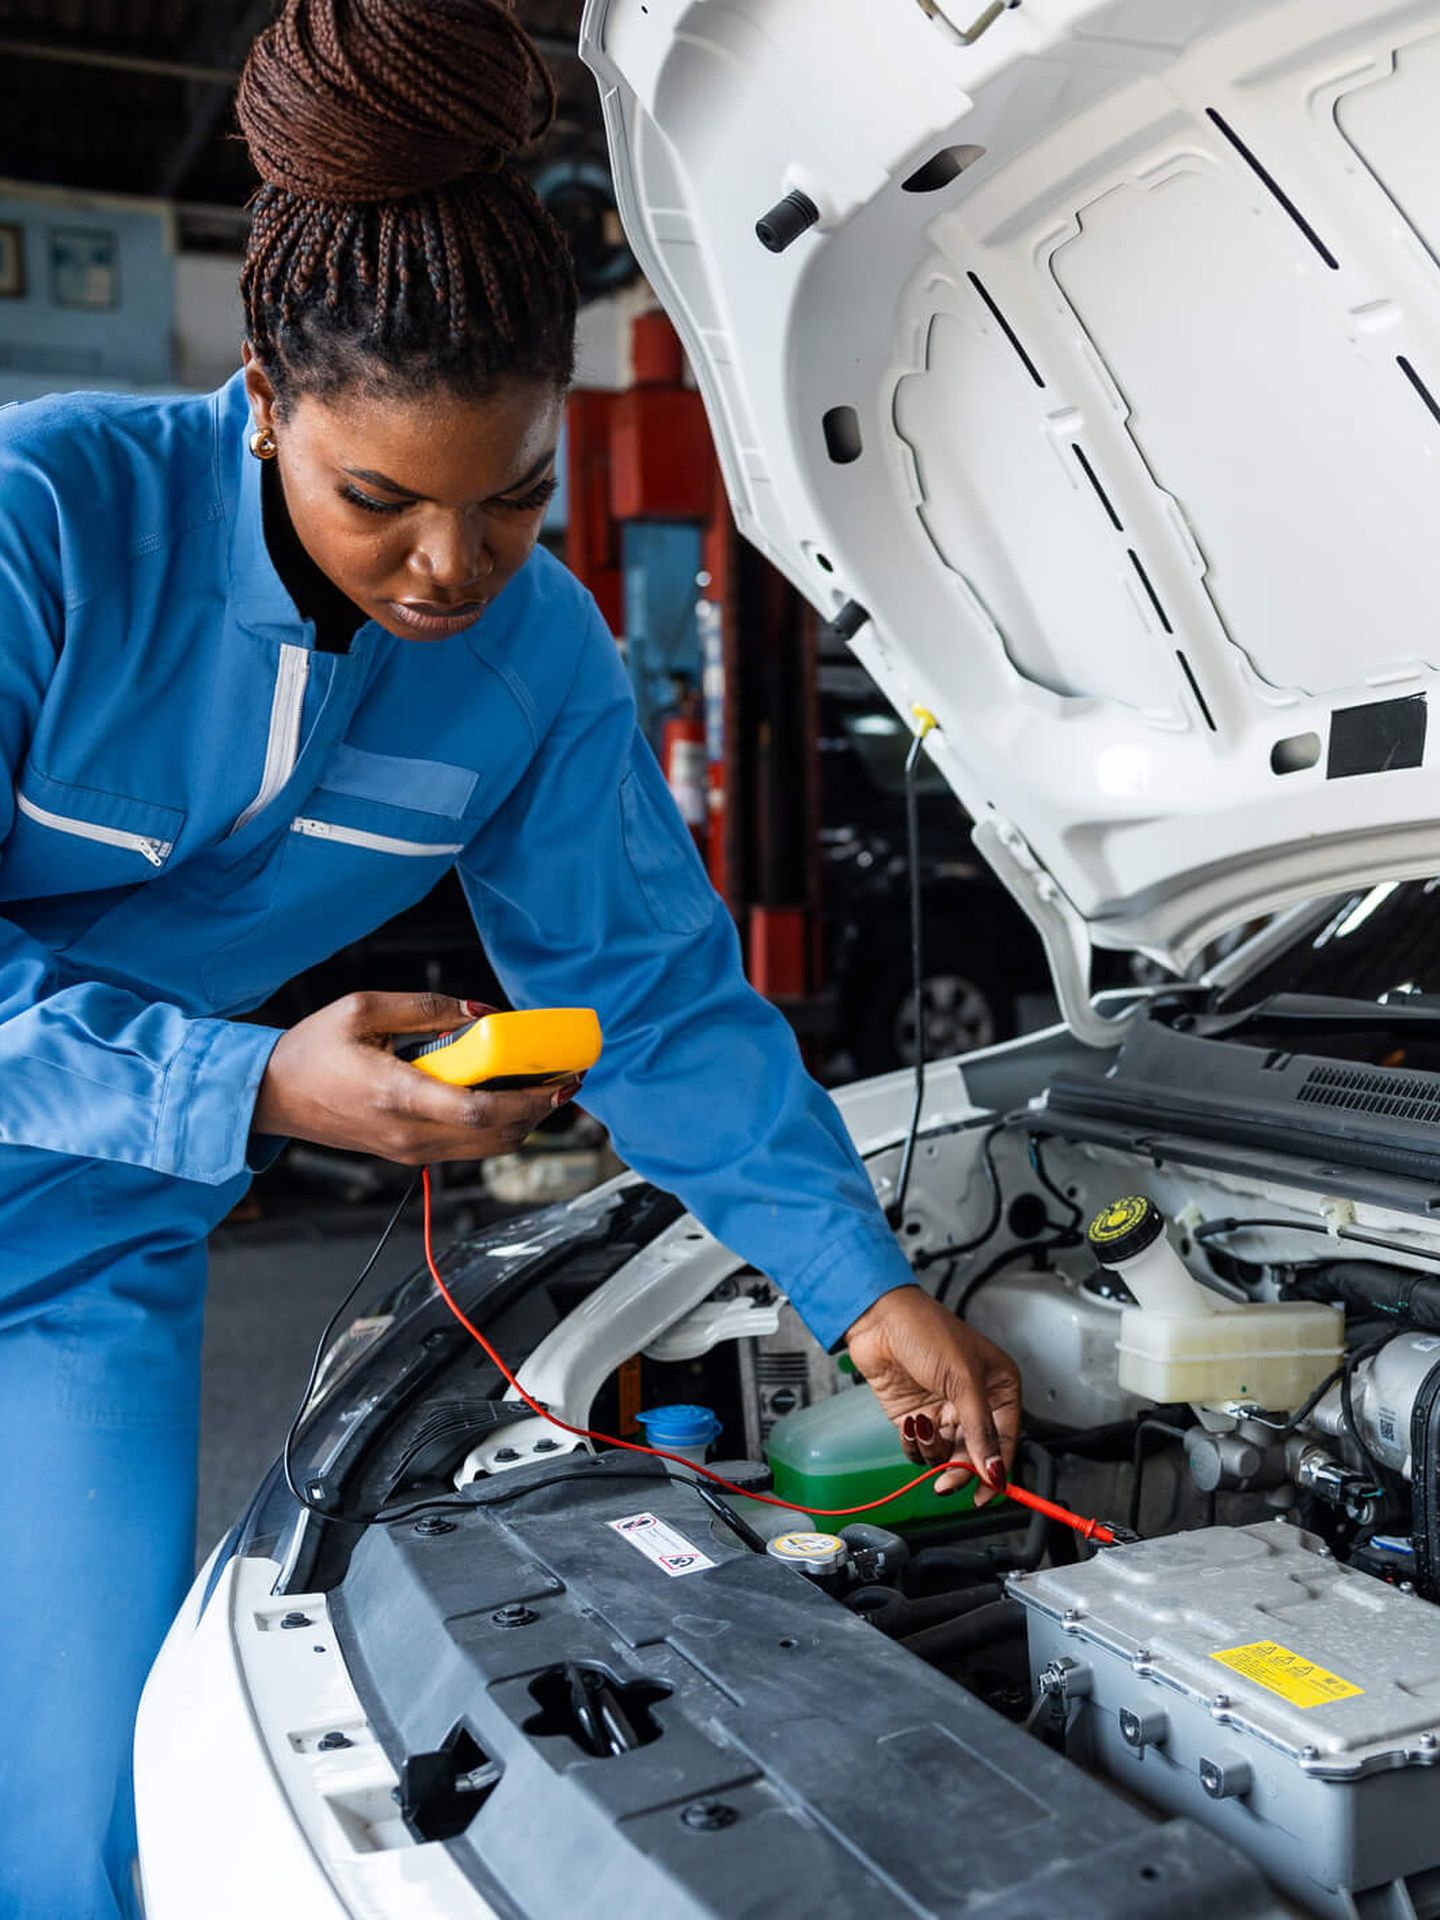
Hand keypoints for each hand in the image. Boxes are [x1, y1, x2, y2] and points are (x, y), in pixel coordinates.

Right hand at [253, 991, 566, 1164]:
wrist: (271, 1096)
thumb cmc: (310, 1052)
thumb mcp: (363, 1009)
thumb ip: (428, 1008)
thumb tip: (482, 1011)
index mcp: (396, 1095)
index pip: (478, 1112)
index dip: (529, 1100)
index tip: (559, 1079)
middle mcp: (407, 1134)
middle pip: (495, 1137)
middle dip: (540, 1110)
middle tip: (565, 1078)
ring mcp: (408, 1151)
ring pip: (486, 1148)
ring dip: (523, 1121)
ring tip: (544, 1086)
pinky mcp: (408, 1154)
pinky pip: (466, 1147)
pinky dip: (496, 1127)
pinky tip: (506, 1096)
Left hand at [844, 1285, 1021, 1500]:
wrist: (879, 1319)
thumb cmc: (926, 1330)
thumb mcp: (962, 1380)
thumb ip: (980, 1429)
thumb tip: (994, 1470)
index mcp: (999, 1388)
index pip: (1004, 1441)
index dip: (996, 1471)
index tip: (986, 1496)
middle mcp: (974, 1403)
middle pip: (975, 1455)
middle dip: (959, 1468)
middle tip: (947, 1481)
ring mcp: (944, 1410)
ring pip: (946, 1456)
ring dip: (932, 1451)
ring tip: (922, 1428)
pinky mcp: (917, 1417)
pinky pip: (920, 1449)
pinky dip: (913, 1444)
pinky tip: (910, 1422)